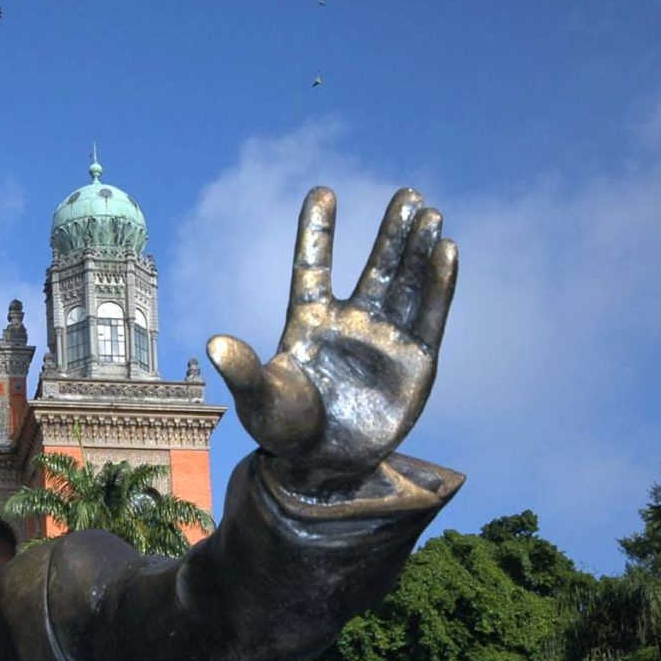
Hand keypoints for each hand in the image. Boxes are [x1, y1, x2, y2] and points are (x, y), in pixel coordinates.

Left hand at [207, 186, 456, 498]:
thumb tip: (213, 342)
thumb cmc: (284, 430)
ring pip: (405, 284)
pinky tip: (447, 251)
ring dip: (418, 249)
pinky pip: (429, 316)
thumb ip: (242, 370)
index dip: (317, 232)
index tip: (323, 191)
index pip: (312, 266)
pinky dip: (439, 285)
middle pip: (373, 266)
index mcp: (308, 320)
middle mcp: (349, 321)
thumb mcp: (259, 400)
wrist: (323, 468)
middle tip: (407, 195)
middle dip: (390, 232)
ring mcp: (384, 338)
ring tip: (429, 212)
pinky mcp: (415, 362)